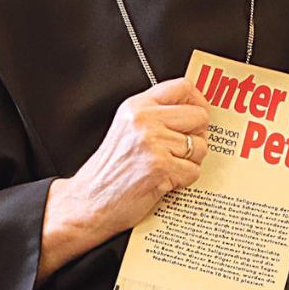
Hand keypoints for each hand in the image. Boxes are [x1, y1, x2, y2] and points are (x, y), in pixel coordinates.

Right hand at [37, 78, 210, 281]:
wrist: (88, 202)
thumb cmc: (109, 171)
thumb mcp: (127, 129)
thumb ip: (156, 115)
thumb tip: (196, 111)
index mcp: (136, 107)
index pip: (182, 87)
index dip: (198, 101)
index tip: (197, 116)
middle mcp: (144, 120)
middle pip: (199, 116)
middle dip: (197, 136)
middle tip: (179, 150)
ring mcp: (153, 143)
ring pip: (201, 146)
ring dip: (189, 162)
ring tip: (166, 168)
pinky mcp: (160, 167)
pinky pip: (194, 171)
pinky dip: (183, 180)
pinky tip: (164, 181)